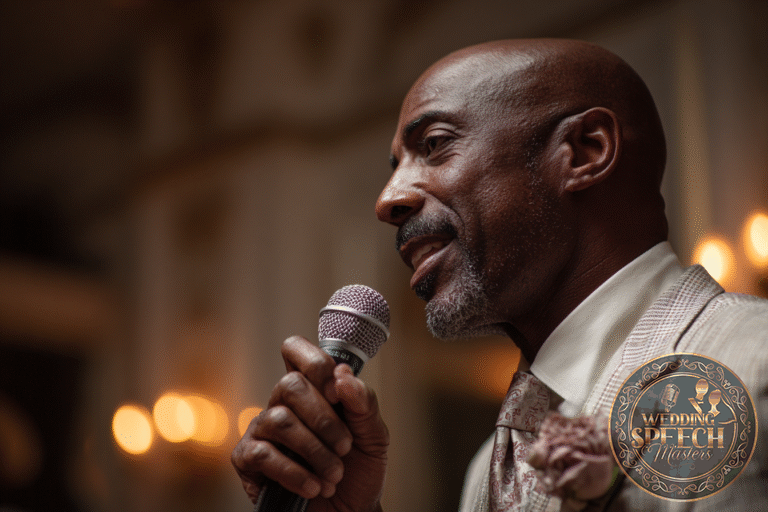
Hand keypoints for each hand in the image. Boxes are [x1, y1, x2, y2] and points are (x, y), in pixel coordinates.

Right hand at [231, 336, 388, 511]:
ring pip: (280, 419)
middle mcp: (282, 403)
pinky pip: (263, 454)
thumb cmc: (359, 469)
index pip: (295, 350)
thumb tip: (343, 375)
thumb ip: (363, 403)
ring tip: (334, 473)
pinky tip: (314, 486)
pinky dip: (295, 472)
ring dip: (315, 450)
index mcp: (312, 389)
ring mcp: (262, 429)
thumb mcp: (374, 435)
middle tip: (344, 446)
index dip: (315, 364)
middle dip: (324, 419)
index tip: (337, 393)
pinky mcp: (247, 459)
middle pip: (289, 384)